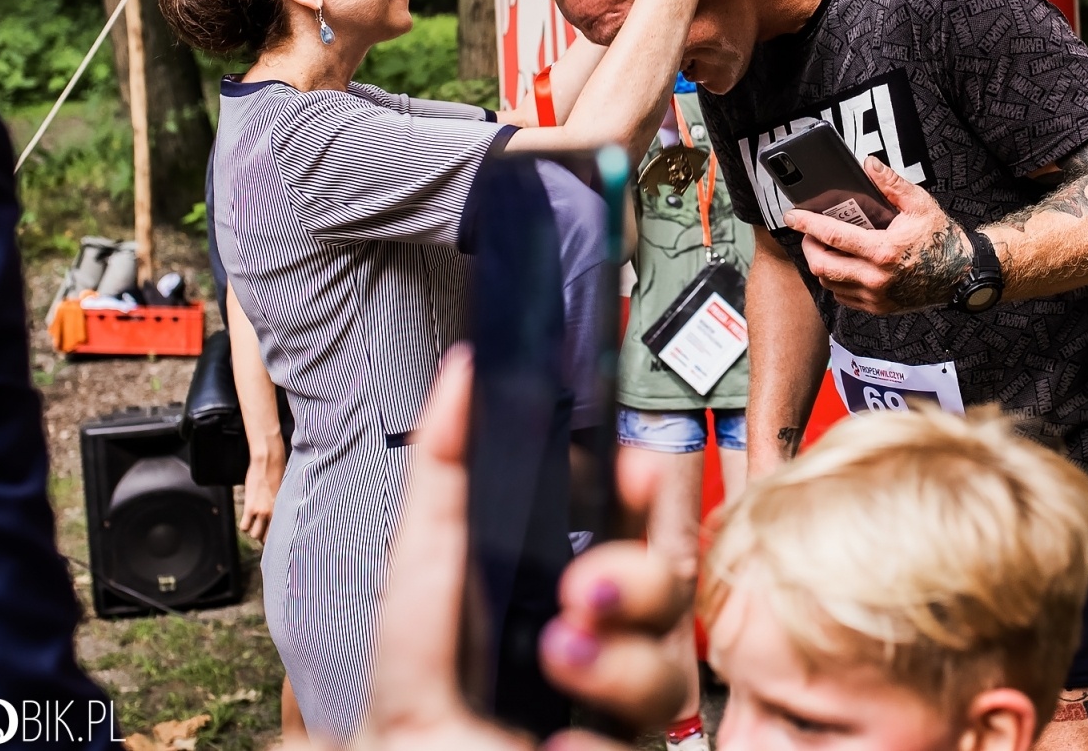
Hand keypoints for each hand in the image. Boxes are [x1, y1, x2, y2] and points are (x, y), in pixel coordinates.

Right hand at [239, 451, 283, 543]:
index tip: (271, 537)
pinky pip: (244, 527)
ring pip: (254, 534)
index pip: (279, 533)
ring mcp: (261, 511)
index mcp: (284, 510)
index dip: (274, 537)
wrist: (269, 461)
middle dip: (262, 536)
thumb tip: (280, 512)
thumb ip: (281, 505)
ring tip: (253, 522)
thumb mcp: (284, 492)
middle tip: (259, 529)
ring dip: (252, 530)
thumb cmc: (279, 473)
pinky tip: (246, 518)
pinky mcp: (250, 507)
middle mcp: (274, 514)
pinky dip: (244, 525)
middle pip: (266, 538)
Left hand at [343, 347, 685, 750]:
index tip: (633, 466)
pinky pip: (640, 745)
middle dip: (640, 576)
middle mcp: (603, 644)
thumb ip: (442, 471)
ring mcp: (616, 709)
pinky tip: (557, 742)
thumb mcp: (420, 576)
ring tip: (559, 662)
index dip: (643, 493)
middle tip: (584, 588)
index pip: (629, 525)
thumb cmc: (418, 704)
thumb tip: (461, 374)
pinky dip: (594, 744)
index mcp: (562, 587)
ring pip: (669, 669)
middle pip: (670, 589)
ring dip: (618, 664)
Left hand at [783, 157, 973, 314]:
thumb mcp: (920, 205)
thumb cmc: (941, 238)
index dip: (808, 224)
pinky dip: (835, 281)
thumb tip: (868, 164)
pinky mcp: (878, 308)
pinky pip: (843, 297)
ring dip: (821, 264)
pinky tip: (841, 266)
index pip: (833, 237)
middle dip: (809, 246)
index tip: (793, 216)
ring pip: (829, 284)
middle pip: (822, 266)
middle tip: (810, 232)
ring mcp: (875, 297)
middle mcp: (876, 278)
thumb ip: (891, 184)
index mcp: (884, 251)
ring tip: (824, 247)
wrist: (961, 275)